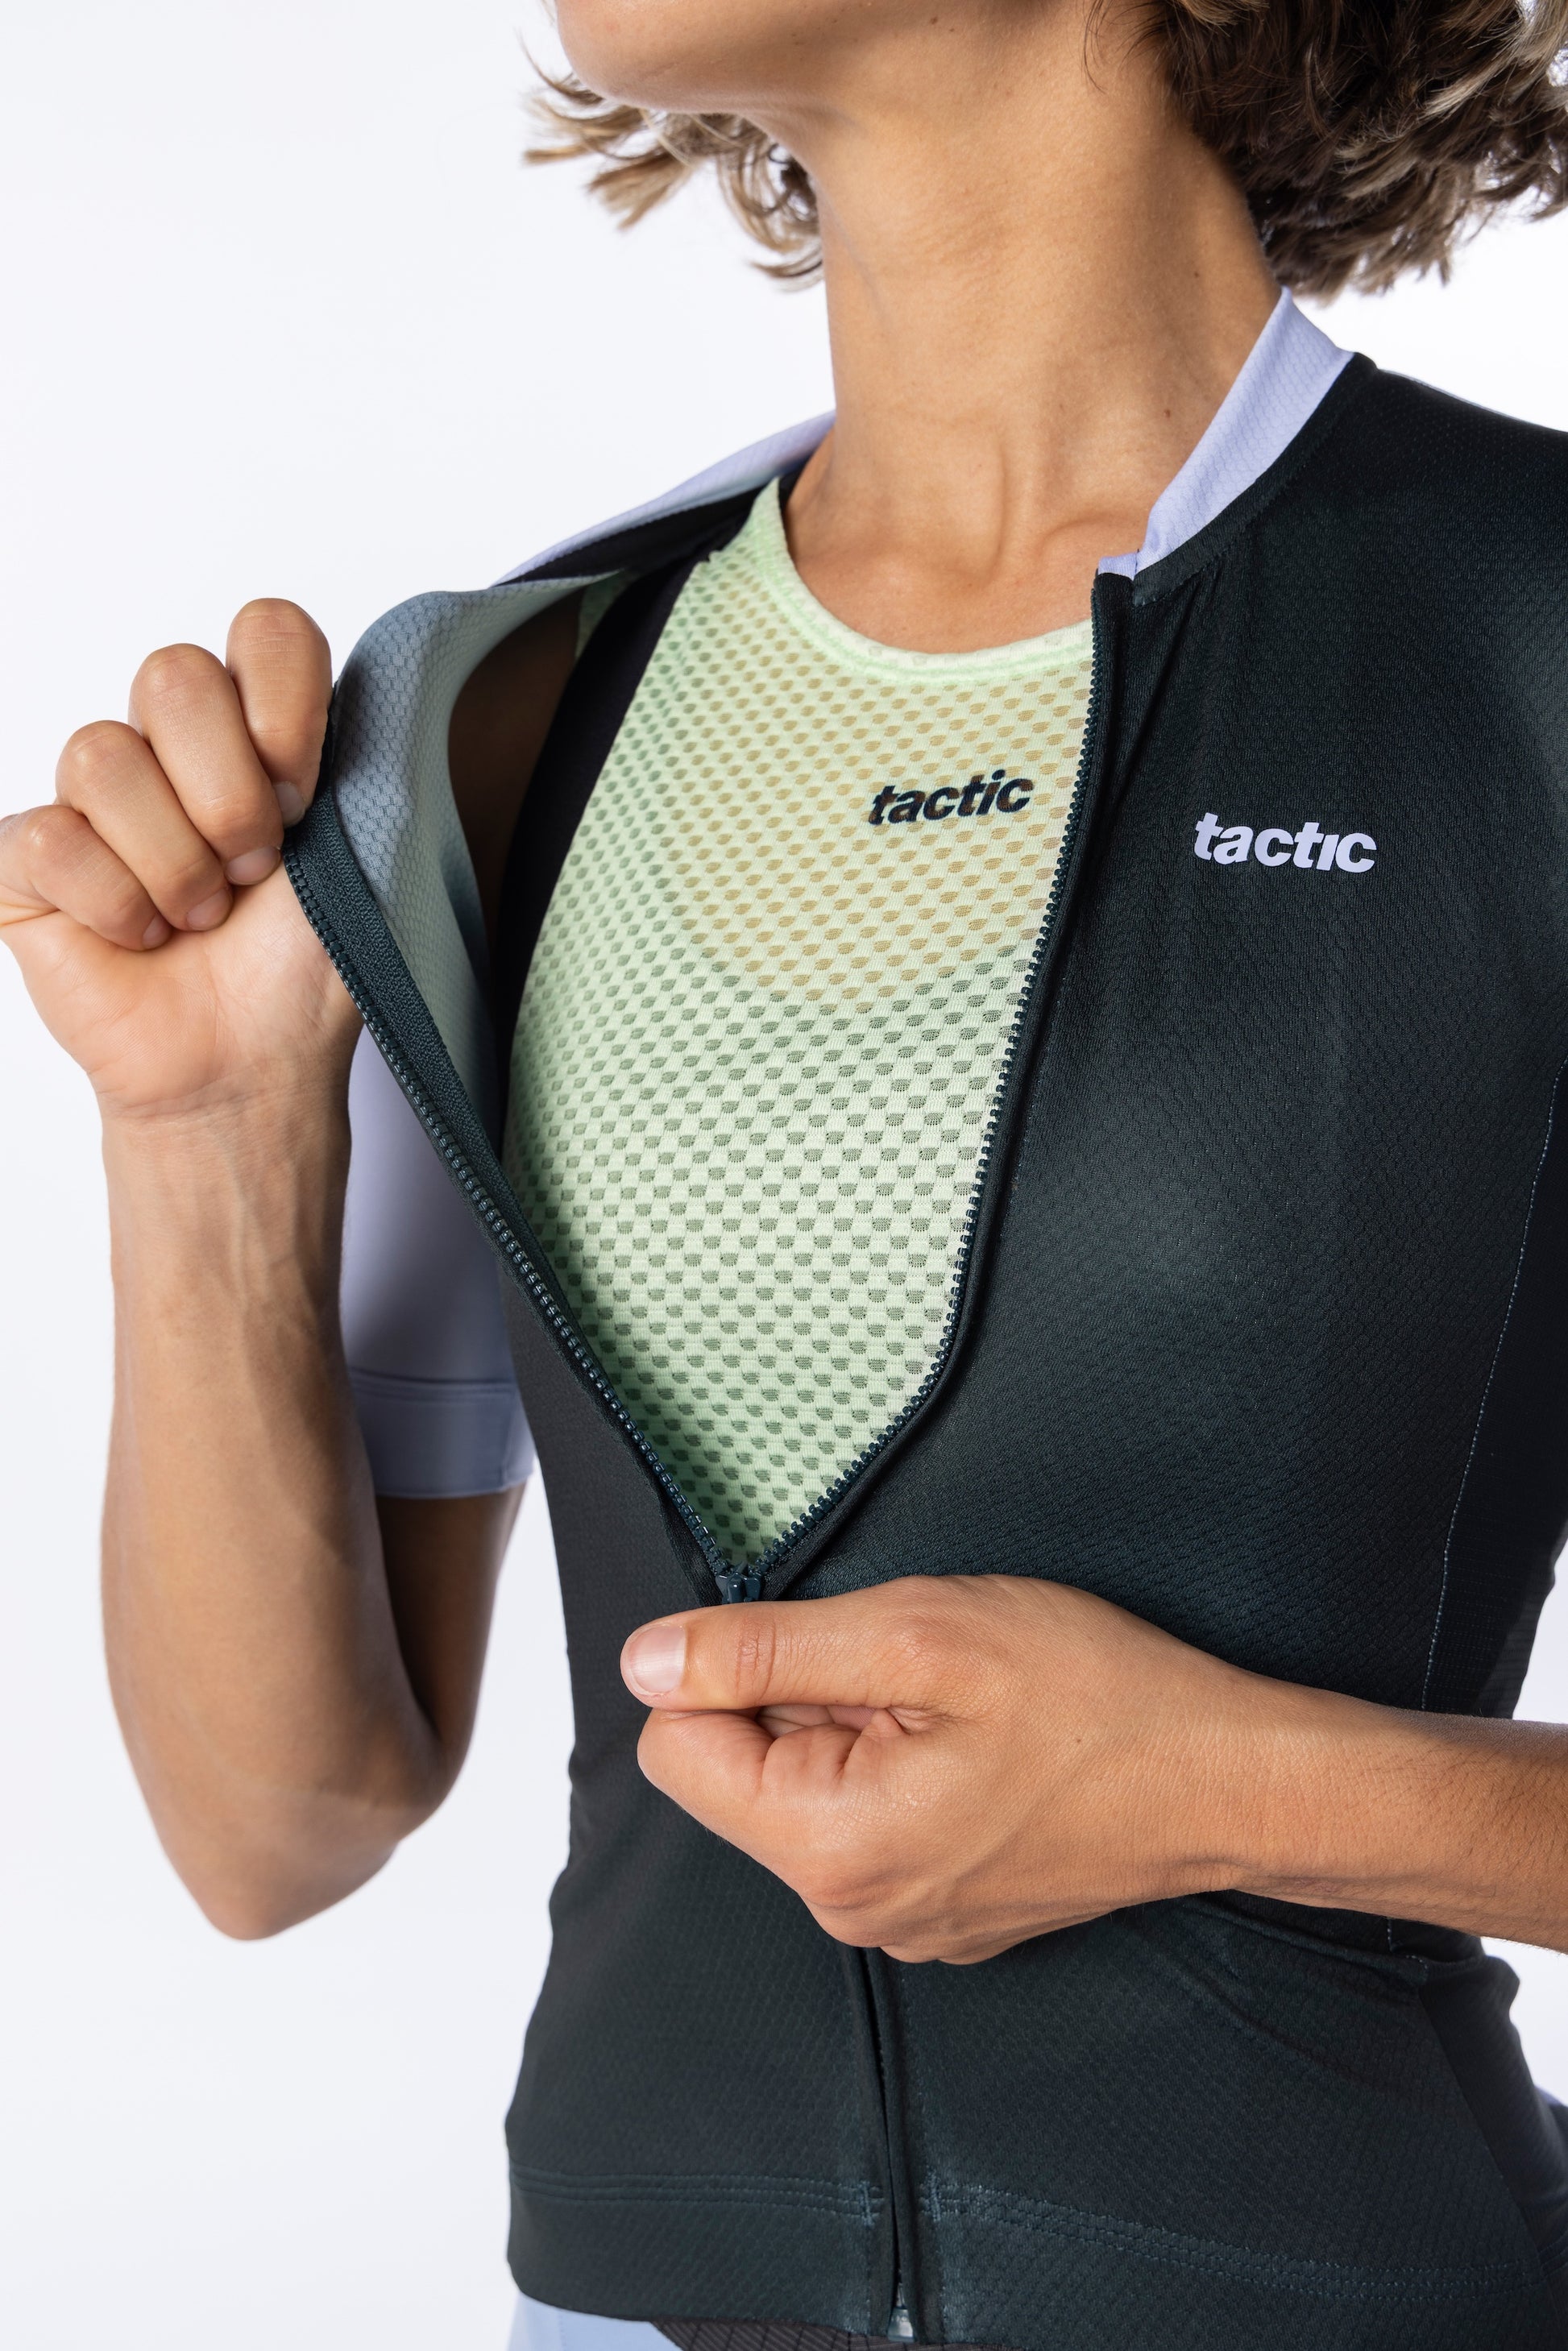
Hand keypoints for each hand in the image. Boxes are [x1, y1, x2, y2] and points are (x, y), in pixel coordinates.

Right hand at [0, 601, 355, 1123]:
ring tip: (199, 918)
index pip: (265, 629)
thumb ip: (371, 757)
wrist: (251, 1063)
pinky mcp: (29, 858)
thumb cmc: (306, 970)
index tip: (306, 797)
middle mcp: (171, 747)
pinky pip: (51, 838)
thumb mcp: (370, 858)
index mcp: (257, 727)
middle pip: (173, 674)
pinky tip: (141, 939)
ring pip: (102, 756)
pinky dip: (113, 906)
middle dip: (228, 794)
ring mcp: (92, 798)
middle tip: (254, 870)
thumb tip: (381, 686)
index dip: (285, 708)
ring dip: (174, 864)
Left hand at [622, 1575, 1263, 1963]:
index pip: (674, 1749)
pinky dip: (902, 1766)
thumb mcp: (919, 1634)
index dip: (731, 1673)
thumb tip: (649, 1662)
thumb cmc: (1100, 1701)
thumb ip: (764, 1650)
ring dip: (857, 1728)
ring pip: (807, 1788)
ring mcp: (899, 1918)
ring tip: (959, 1711)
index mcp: (828, 1847)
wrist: (1230, 1779)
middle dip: (804, 1700)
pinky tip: (981, 1748)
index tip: (829, 1652)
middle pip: (741, 1771)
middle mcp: (851, 1907)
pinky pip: (867, 1818)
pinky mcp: (940, 1909)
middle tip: (916, 1677)